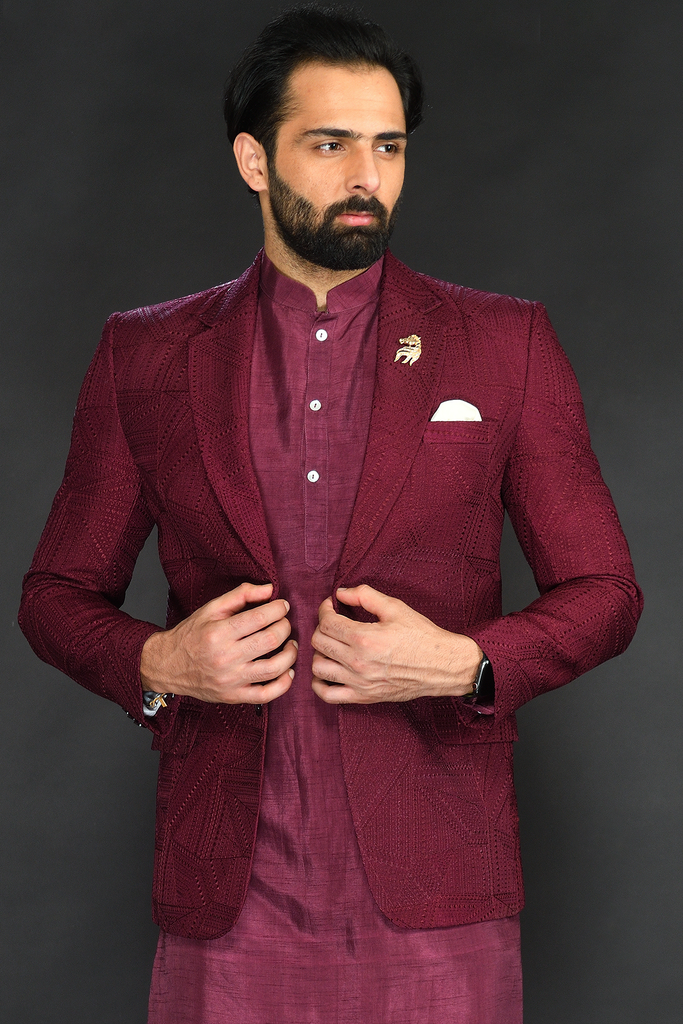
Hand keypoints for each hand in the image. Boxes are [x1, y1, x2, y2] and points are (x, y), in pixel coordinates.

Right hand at [140, 582, 296, 703]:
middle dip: (285, 627)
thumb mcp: (211, 608)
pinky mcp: (233, 697)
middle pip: (271, 640)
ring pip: (274, 668)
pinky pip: (266, 695)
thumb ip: (241, 595)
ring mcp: (230, 680)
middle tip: (284, 622)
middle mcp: (225, 657)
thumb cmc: (191, 635)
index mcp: (219, 632)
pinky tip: (287, 671)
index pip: (260, 617)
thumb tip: (270, 590)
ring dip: (290, 654)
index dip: (278, 609)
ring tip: (291, 644)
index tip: (282, 606)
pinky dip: (283, 684)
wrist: (167, 665)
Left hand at [311, 585, 481, 703]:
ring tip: (332, 646)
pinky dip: (319, 684)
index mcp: (364, 638)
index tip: (331, 607)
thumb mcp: (395, 607)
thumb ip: (364, 595)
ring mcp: (359, 682)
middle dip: (322, 628)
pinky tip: (327, 672)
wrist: (443, 666)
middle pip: (319, 643)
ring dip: (320, 653)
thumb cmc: (422, 636)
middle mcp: (357, 662)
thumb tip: (340, 593)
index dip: (324, 610)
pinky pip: (328, 696)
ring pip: (318, 668)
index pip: (326, 622)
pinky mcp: (364, 697)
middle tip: (334, 623)